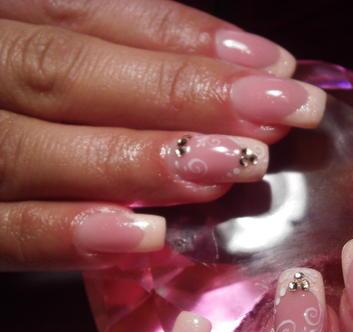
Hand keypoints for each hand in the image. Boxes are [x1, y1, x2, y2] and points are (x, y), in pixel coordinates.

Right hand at [0, 0, 325, 270]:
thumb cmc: (10, 79)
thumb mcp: (44, 39)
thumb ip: (131, 48)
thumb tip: (249, 66)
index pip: (91, 11)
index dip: (186, 40)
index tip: (273, 69)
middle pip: (65, 72)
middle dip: (179, 94)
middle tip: (274, 115)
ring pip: (28, 148)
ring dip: (135, 160)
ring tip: (229, 167)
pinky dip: (65, 231)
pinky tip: (146, 235)